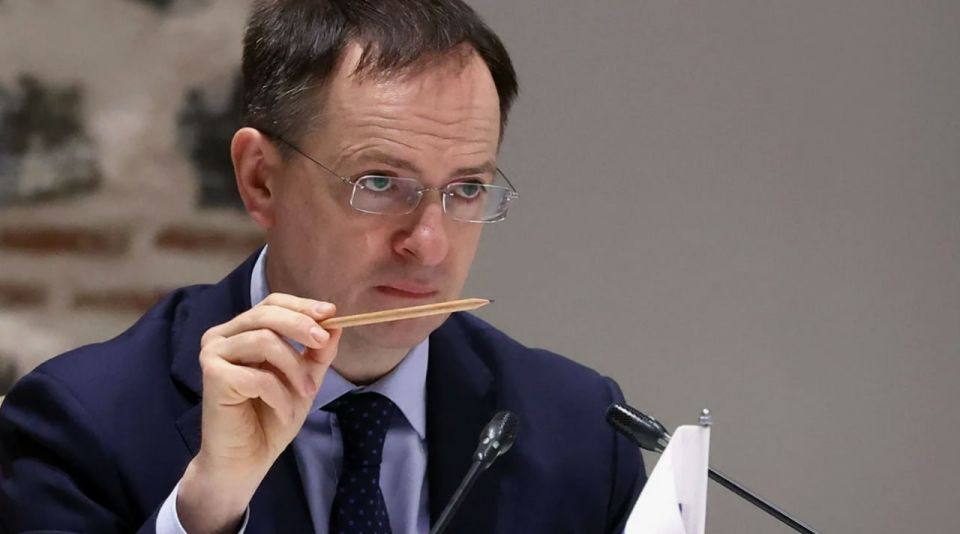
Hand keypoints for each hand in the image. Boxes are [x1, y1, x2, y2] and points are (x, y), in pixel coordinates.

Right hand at [177, 293, 339, 532]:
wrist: (246, 460)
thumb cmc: (270, 418)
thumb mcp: (303, 379)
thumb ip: (316, 353)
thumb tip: (335, 324)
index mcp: (242, 331)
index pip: (271, 303)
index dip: (301, 305)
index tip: (331, 313)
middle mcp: (222, 336)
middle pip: (266, 314)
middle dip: (301, 326)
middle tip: (324, 342)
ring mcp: (214, 354)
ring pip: (264, 341)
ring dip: (294, 368)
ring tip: (306, 393)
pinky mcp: (213, 376)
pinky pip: (258, 375)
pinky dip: (279, 395)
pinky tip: (284, 412)